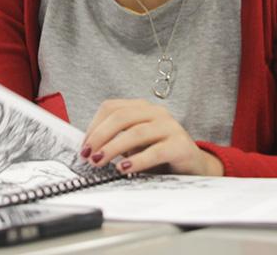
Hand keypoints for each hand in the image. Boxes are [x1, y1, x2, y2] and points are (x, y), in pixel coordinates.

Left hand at [80, 99, 223, 175]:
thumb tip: (88, 150)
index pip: (111, 108)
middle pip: (121, 117)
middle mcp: (156, 112)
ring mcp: (170, 126)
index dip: (94, 126)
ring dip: (114, 148)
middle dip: (100, 136)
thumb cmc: (158, 154)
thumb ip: (115, 141)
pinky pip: (156, 151)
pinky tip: (124, 168)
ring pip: (136, 132)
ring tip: (100, 162)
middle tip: (89, 155)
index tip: (84, 147)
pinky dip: (137, 160)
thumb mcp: (133, 145)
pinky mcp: (181, 145)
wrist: (193, 166)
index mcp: (141, 108)